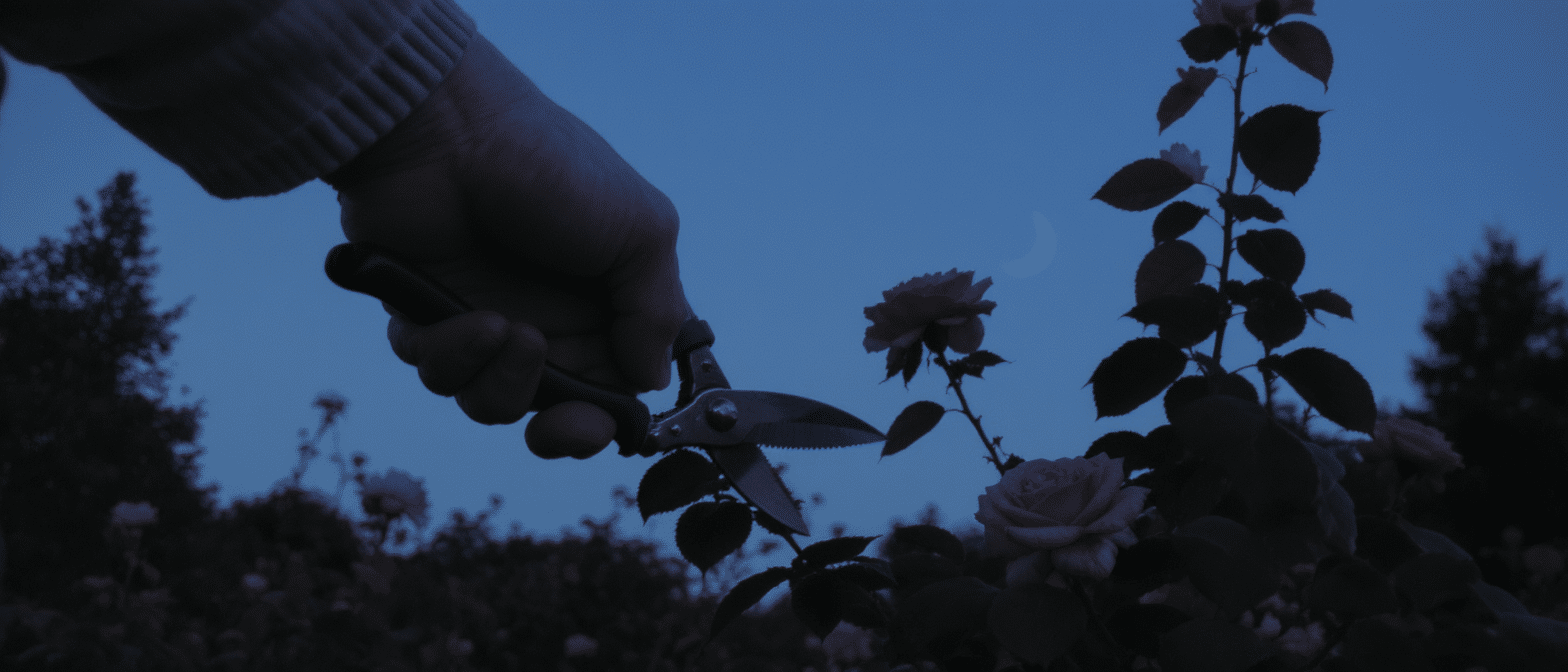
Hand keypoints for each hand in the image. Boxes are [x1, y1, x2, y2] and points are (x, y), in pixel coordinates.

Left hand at [323, 35, 688, 459]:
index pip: (614, 387)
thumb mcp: (642, 230)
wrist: (449, 129)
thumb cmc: (553, 167)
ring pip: (490, 402)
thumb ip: (657, 311)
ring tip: (506, 330)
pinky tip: (464, 316)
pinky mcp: (424, 315)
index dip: (609, 418)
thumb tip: (651, 378)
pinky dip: (452, 355)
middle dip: (559, 430)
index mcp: (605, 302)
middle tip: (558, 423)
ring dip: (501, 382)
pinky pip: (436, 371)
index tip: (605, 426)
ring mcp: (485, 319)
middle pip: (554, 411)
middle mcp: (548, 318)